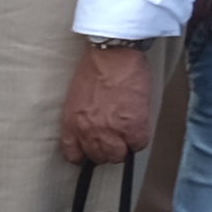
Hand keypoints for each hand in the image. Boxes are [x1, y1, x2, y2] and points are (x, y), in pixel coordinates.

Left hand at [56, 38, 158, 162]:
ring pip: (118, 156)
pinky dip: (140, 139)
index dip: (84, 155)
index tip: (90, 153)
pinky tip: (139, 128)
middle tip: (115, 143)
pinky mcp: (133, 125)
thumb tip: (91, 127)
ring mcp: (111, 131)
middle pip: (99, 157)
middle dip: (107, 152)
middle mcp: (88, 131)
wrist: (113, 54)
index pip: (73, 154)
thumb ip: (81, 116)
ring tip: (127, 138)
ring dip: (124, 149)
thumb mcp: (77, 97)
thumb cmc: (95, 67)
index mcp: (71, 123)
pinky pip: (138, 145)